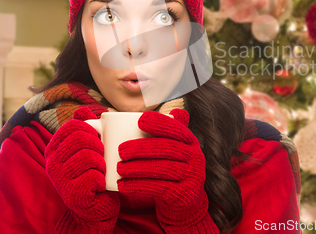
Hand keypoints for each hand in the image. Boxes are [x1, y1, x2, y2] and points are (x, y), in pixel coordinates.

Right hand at [45, 107, 119, 233]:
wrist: (97, 206)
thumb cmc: (94, 172)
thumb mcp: (89, 147)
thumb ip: (85, 128)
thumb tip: (82, 110)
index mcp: (55, 148)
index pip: (73, 125)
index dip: (91, 129)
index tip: (98, 140)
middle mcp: (52, 163)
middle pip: (80, 138)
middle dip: (98, 145)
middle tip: (101, 156)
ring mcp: (60, 180)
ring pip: (88, 156)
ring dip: (102, 162)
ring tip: (100, 170)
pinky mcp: (72, 195)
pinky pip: (93, 177)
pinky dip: (102, 179)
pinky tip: (99, 185)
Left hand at [117, 109, 216, 231]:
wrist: (184, 203)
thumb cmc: (170, 169)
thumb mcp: (171, 149)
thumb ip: (163, 130)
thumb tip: (138, 111)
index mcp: (190, 142)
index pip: (177, 129)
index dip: (160, 123)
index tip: (140, 120)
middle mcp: (196, 157)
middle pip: (168, 148)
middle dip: (142, 148)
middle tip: (121, 150)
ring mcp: (193, 176)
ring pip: (162, 169)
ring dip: (137, 168)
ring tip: (118, 168)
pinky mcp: (184, 195)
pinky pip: (159, 188)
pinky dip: (138, 186)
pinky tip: (122, 185)